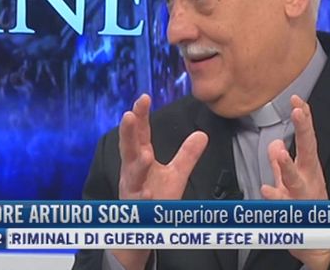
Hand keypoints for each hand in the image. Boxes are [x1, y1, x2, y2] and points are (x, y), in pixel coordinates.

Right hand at [112, 94, 208, 269]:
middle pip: (129, 149)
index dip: (141, 116)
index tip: (144, 98)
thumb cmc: (156, 200)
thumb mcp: (175, 175)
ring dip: (137, 165)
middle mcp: (133, 172)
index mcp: (141, 159)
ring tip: (145, 155)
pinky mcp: (135, 209)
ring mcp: (132, 190)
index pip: (141, 134)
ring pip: (131, 176)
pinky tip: (147, 193)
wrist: (142, 231)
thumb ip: (187, 155)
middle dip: (128, 133)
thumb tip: (201, 135)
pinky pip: (137, 203)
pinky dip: (141, 197)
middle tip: (129, 115)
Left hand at [261, 95, 329, 269]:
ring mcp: (303, 196)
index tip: (297, 99)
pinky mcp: (294, 214)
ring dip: (288, 165)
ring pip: (295, 179)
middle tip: (298, 109)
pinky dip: (274, 197)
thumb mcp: (291, 181)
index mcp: (308, 167)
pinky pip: (282, 205)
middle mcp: (308, 178)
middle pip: (307, 149)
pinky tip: (265, 190)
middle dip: (303, 129)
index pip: (306, 139)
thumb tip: (274, 144)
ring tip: (280, 152)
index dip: (303, 119)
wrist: (316, 242)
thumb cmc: (305, 207)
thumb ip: (281, 164)